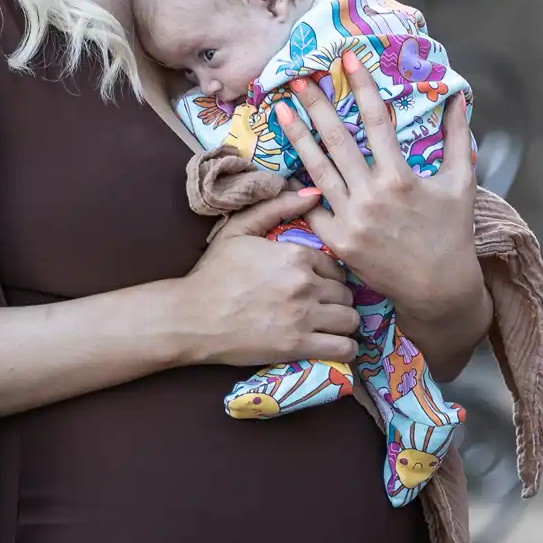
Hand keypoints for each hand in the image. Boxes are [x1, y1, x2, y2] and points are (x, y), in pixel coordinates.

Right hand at [180, 191, 359, 367]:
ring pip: (350, 319)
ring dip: (344, 323)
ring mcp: (303, 316)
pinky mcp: (298, 346)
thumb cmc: (214, 273)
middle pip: (347, 293)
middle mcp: (306, 283)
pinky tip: (337, 346)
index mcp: (296, 255)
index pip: (337, 266)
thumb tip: (313, 193)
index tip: (321, 286)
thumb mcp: (240, 229)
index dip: (331, 277)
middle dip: (339, 300)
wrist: (191, 316)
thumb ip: (277, 207)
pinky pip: (344, 348)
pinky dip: (346, 348)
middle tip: (326, 307)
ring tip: (332, 327)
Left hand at [274, 53, 487, 355]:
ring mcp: (352, 220)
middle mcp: (372, 195)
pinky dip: (298, 186)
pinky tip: (284, 164)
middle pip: (337, 140)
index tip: (346, 59)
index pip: (377, 120)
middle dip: (316, 104)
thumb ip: (458, 137)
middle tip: (297, 77)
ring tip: (281, 110)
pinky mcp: (339, 242)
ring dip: (297, 137)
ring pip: (317, 169)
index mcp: (401, 177)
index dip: (361, 86)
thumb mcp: (461, 182)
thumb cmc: (452, 232)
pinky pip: (312, 208)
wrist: (438, 289)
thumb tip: (459, 97)